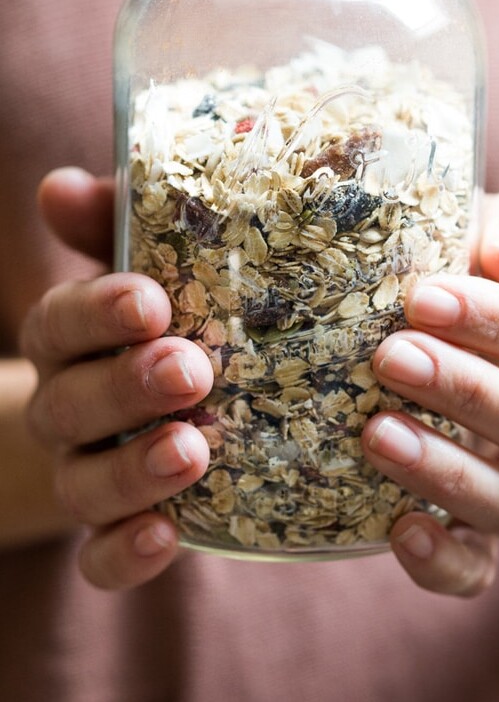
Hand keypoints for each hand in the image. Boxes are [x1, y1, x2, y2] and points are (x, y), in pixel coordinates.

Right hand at [21, 168, 213, 588]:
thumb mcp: (145, 269)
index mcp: (70, 338)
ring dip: (131, 472)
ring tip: (192, 453)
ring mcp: (85, 472)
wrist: (142, 411)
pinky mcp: (114, 527)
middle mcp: (65, 406)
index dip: (95, 313)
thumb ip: (115, 227)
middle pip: (70, 403)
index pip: (60, 322)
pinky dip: (124, 554)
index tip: (150, 302)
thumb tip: (59, 185)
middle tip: (189, 370)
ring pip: (82, 483)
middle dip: (125, 387)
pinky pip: (100, 558)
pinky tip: (167, 539)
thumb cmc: (160, 320)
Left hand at [362, 189, 498, 595]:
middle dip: (468, 393)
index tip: (422, 297)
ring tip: (376, 434)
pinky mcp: (480, 532)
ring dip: (448, 474)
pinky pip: (478, 569)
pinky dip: (445, 563)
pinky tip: (400, 532)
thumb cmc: (482, 286)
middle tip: (391, 357)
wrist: (484, 359)